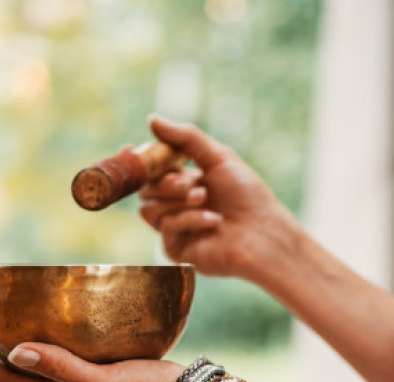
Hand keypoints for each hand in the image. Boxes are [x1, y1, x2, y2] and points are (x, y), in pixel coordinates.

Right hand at [139, 116, 305, 283]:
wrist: (264, 232)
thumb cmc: (247, 195)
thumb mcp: (218, 157)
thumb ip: (185, 138)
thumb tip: (152, 119)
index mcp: (185, 183)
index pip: (152, 171)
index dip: (140, 160)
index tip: (129, 147)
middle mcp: (177, 206)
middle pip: (146, 189)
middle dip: (167, 181)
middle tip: (193, 181)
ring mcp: (176, 229)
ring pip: (149, 209)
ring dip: (177, 200)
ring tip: (204, 198)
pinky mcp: (177, 250)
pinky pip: (166, 228)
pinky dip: (189, 219)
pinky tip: (213, 221)